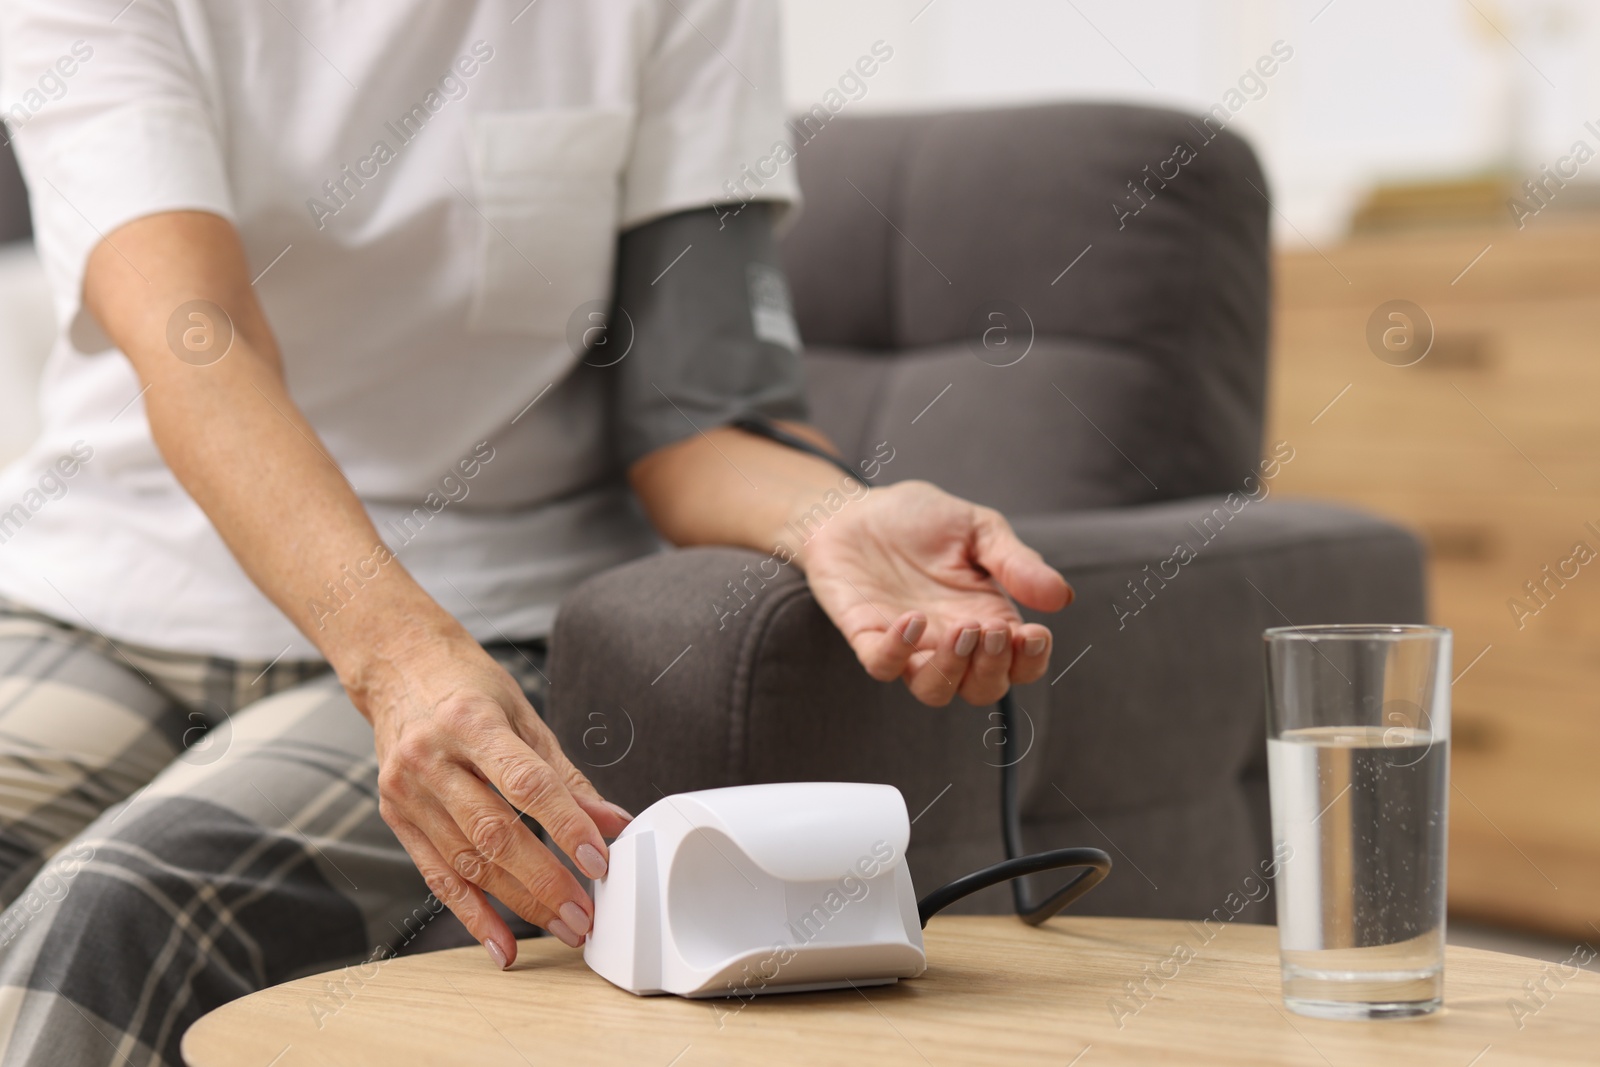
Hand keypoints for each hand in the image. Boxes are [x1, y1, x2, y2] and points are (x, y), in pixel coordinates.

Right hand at [347, 623, 632, 967]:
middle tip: (586, 914)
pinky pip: (437, 876)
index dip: (566, 826)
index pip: (526, 784)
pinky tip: (502, 943)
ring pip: (468, 862)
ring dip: (519, 903)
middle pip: (494, 833)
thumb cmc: (468, 687)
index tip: (601, 860)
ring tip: (563, 926)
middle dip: (546, 882)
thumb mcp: (524, 715)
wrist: (398, 668)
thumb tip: (611, 823)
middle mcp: (431, 757)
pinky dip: (472, 914)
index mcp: (471, 722)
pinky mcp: (395, 817)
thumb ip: (565, 776)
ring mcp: (407, 791)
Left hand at [798, 480, 1072, 706]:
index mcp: (987, 619)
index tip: (1036, 634)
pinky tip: (911, 619)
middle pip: (982, 690)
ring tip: (960, 629)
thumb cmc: (921, 520)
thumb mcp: (978, 529)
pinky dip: (897, 652)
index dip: (1032, 662)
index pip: (1019, 666)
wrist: (856, 507)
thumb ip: (1016, 562)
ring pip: (934, 691)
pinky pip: (882, 666)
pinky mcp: (866, 636)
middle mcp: (950, 642)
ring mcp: (908, 645)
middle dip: (993, 668)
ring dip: (952, 669)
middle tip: (992, 628)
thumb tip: (1062, 598)